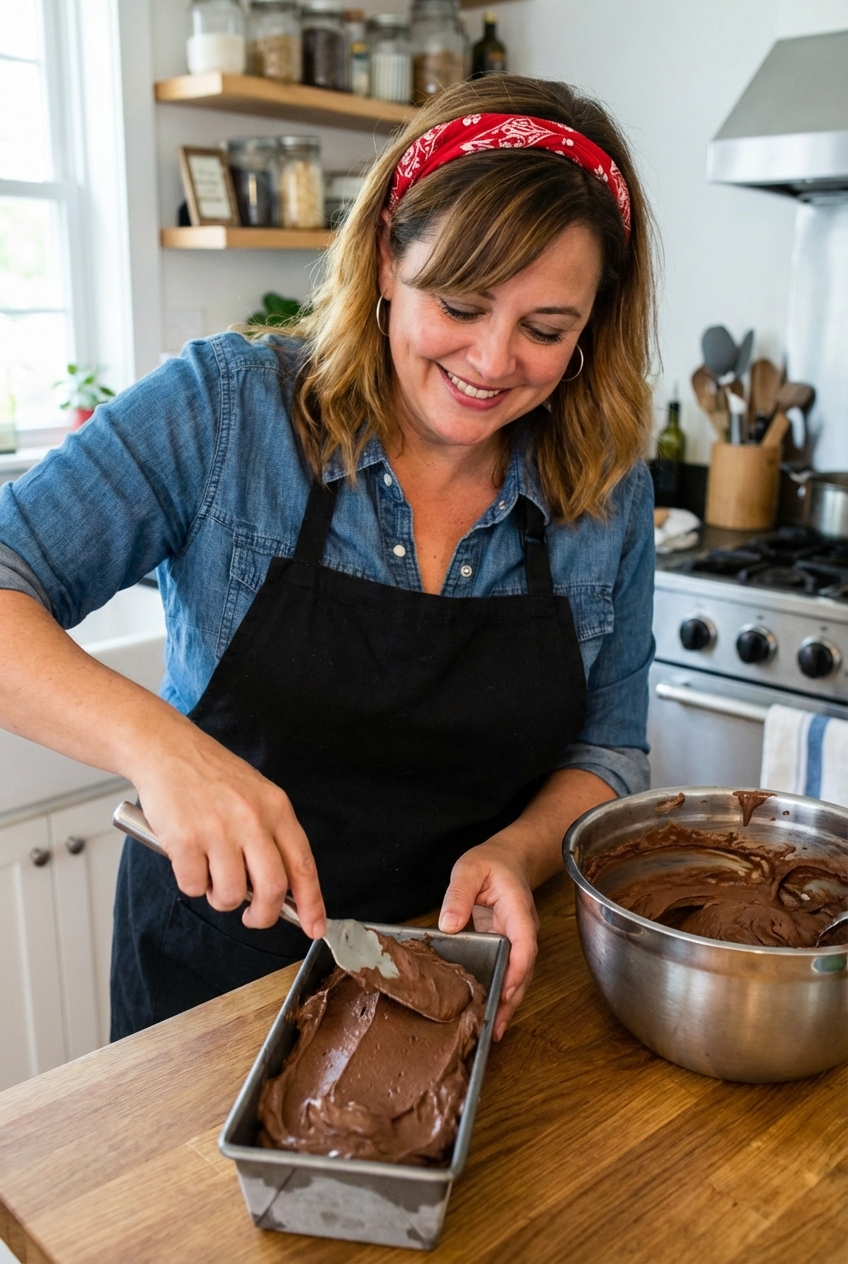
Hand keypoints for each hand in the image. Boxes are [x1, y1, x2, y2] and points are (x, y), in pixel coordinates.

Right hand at [129, 715, 326, 936]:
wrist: (167, 749)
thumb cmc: (211, 775)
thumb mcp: (256, 795)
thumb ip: (271, 836)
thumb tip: (280, 890)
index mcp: (276, 808)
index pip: (302, 865)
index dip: (311, 903)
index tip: (314, 927)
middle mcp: (251, 820)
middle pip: (271, 889)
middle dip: (263, 915)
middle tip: (252, 916)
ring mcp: (217, 830)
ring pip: (230, 895)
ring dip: (220, 897)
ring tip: (211, 874)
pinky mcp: (184, 840)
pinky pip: (194, 886)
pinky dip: (191, 883)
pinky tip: (188, 859)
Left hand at [438, 836, 538, 1041]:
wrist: (509, 858)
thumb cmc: (490, 863)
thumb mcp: (469, 869)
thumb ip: (459, 894)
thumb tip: (449, 925)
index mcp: (517, 910)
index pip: (525, 943)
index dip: (518, 969)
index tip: (507, 990)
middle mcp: (523, 929)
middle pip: (524, 969)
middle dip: (512, 998)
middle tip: (497, 1027)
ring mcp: (518, 940)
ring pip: (519, 976)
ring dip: (508, 1002)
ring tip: (494, 1030)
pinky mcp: (508, 946)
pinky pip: (509, 972)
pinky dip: (502, 992)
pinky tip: (491, 1011)